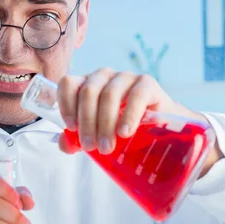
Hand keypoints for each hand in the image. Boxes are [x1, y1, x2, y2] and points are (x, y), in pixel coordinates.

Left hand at [56, 69, 222, 175]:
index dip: (66, 104)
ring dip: (105, 123)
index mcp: (87, 85)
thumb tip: (65, 144)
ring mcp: (126, 77)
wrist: (159, 129)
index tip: (71, 127)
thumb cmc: (121, 129)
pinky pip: (136, 95)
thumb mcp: (97, 135)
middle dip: (87, 122)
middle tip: (91, 147)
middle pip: (88, 91)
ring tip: (107, 147)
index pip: (69, 83)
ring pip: (109, 94)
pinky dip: (129, 115)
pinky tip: (125, 132)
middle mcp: (104, 76)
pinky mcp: (147, 83)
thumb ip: (76, 139)